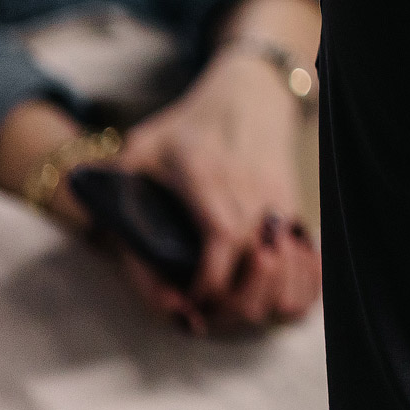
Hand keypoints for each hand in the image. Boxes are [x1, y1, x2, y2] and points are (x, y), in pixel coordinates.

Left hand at [114, 44, 317, 333]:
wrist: (250, 95)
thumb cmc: (189, 126)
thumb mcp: (141, 147)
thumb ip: (116, 191)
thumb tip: (101, 242)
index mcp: (209, 176)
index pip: (222, 238)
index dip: (207, 284)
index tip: (184, 303)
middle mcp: (252, 193)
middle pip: (257, 269)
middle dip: (227, 308)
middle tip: (199, 314)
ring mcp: (280, 204)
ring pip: (288, 272)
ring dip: (261, 303)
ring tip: (228, 308)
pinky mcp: (296, 211)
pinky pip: (308, 263)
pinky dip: (298, 290)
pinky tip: (271, 301)